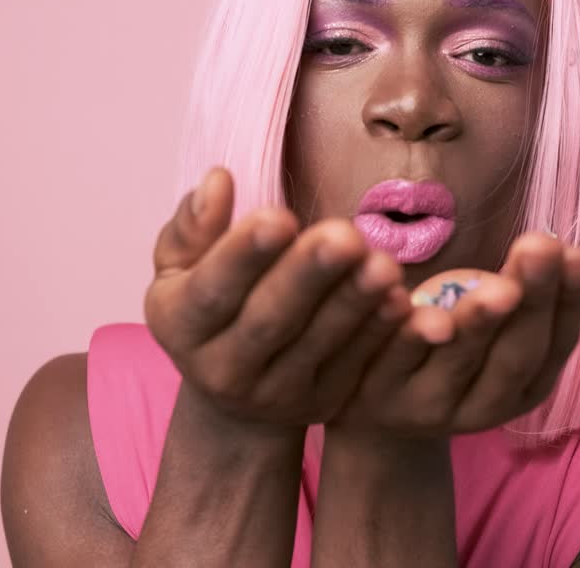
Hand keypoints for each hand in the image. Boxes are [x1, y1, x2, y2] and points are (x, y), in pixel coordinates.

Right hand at [143, 166, 412, 425]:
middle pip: (269, 320)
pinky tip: (399, 297)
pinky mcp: (320, 401)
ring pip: (317, 343)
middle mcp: (222, 369)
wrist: (235, 392)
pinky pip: (353, 364)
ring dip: (353, 301)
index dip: (243, 255)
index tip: (278, 217)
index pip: (211, 290)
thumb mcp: (181, 267)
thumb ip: (195, 226)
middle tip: (344, 236)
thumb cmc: (211, 303)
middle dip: (308, 276)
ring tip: (381, 262)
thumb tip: (218, 179)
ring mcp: (275, 392)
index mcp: (180, 326)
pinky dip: (378, 331)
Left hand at [330, 232, 579, 434]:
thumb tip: (562, 248)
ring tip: (499, 288)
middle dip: (532, 302)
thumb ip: (522, 293)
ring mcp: (432, 405)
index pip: (557, 345)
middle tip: (542, 247)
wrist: (379, 412)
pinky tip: (410, 297)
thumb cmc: (448, 350)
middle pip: (515, 357)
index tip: (578, 254)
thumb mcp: (493, 327)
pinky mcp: (382, 393)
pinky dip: (410, 329)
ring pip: (458, 360)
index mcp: (525, 387)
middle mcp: (486, 407)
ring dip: (479, 323)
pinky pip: (398, 356)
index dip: (569, 301)